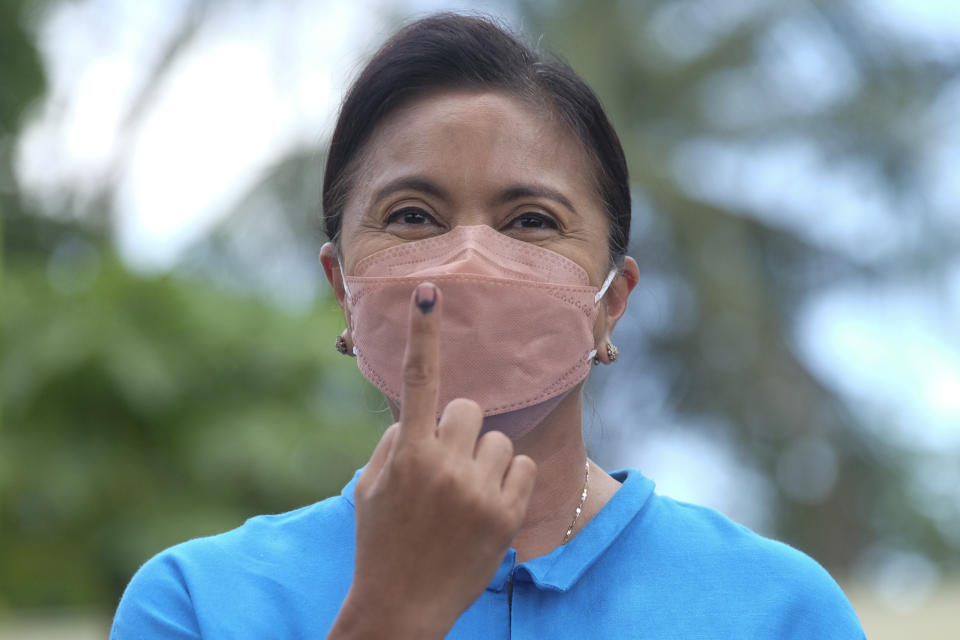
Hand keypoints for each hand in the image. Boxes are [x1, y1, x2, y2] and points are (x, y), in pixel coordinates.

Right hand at [329, 282, 536, 639]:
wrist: (401, 608)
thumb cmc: (381, 543)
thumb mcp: (370, 489)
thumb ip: (395, 443)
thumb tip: (422, 414)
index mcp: (406, 455)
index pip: (417, 381)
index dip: (422, 334)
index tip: (429, 293)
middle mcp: (444, 466)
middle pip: (470, 410)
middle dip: (460, 431)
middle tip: (446, 466)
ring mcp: (478, 491)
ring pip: (498, 440)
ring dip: (483, 459)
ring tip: (463, 497)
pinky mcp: (506, 515)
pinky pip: (520, 466)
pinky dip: (506, 481)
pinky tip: (486, 509)